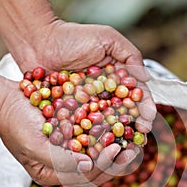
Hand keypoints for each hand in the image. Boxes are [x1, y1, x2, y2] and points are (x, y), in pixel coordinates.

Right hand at [0, 76, 139, 185]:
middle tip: (136, 149)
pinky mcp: (74, 135)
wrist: (6, 100)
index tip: (118, 148)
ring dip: (119, 150)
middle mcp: (64, 165)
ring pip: (100, 156)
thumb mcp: (33, 144)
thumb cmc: (15, 123)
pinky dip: (110, 136)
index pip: (86, 177)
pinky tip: (122, 129)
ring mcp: (70, 151)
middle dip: (118, 161)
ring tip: (136, 141)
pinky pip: (96, 140)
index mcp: (53, 174)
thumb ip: (59, 159)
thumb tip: (87, 166)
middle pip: (97, 170)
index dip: (105, 165)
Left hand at [17, 21, 155, 184]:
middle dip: (134, 127)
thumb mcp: (107, 38)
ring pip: (107, 124)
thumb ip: (130, 54)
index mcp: (118, 79)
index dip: (144, 108)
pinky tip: (100, 147)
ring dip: (117, 137)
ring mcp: (89, 106)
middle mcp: (106, 95)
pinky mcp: (73, 114)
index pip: (136, 96)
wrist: (39, 43)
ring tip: (124, 148)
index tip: (148, 118)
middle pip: (125, 114)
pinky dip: (93, 138)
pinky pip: (85, 127)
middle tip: (140, 139)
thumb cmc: (73, 37)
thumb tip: (146, 78)